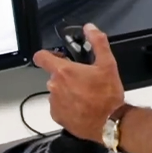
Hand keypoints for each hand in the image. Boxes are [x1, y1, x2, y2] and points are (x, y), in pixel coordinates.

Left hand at [33, 23, 123, 142]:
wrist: (109, 124)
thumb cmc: (107, 96)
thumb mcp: (108, 64)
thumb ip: (98, 42)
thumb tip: (90, 29)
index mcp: (64, 71)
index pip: (41, 57)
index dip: (46, 54)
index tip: (55, 56)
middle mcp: (55, 86)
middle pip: (54, 75)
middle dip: (66, 75)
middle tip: (83, 78)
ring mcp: (55, 103)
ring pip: (57, 91)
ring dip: (67, 90)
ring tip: (85, 94)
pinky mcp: (58, 116)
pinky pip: (59, 106)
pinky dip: (67, 105)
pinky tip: (82, 106)